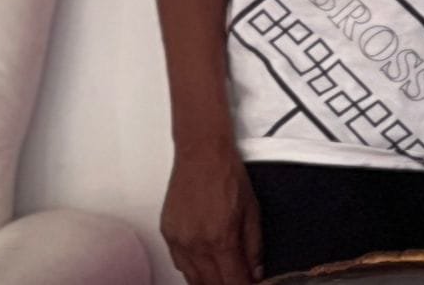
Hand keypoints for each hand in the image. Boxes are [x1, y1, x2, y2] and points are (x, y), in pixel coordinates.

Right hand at [161, 141, 262, 284]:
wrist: (202, 152)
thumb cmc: (227, 174)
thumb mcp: (252, 209)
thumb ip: (254, 246)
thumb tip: (255, 272)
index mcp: (222, 239)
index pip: (233, 282)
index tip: (249, 282)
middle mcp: (198, 244)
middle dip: (227, 283)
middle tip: (237, 276)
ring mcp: (179, 241)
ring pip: (193, 280)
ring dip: (209, 281)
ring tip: (221, 272)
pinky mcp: (168, 234)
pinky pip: (179, 263)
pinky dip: (192, 268)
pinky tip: (203, 262)